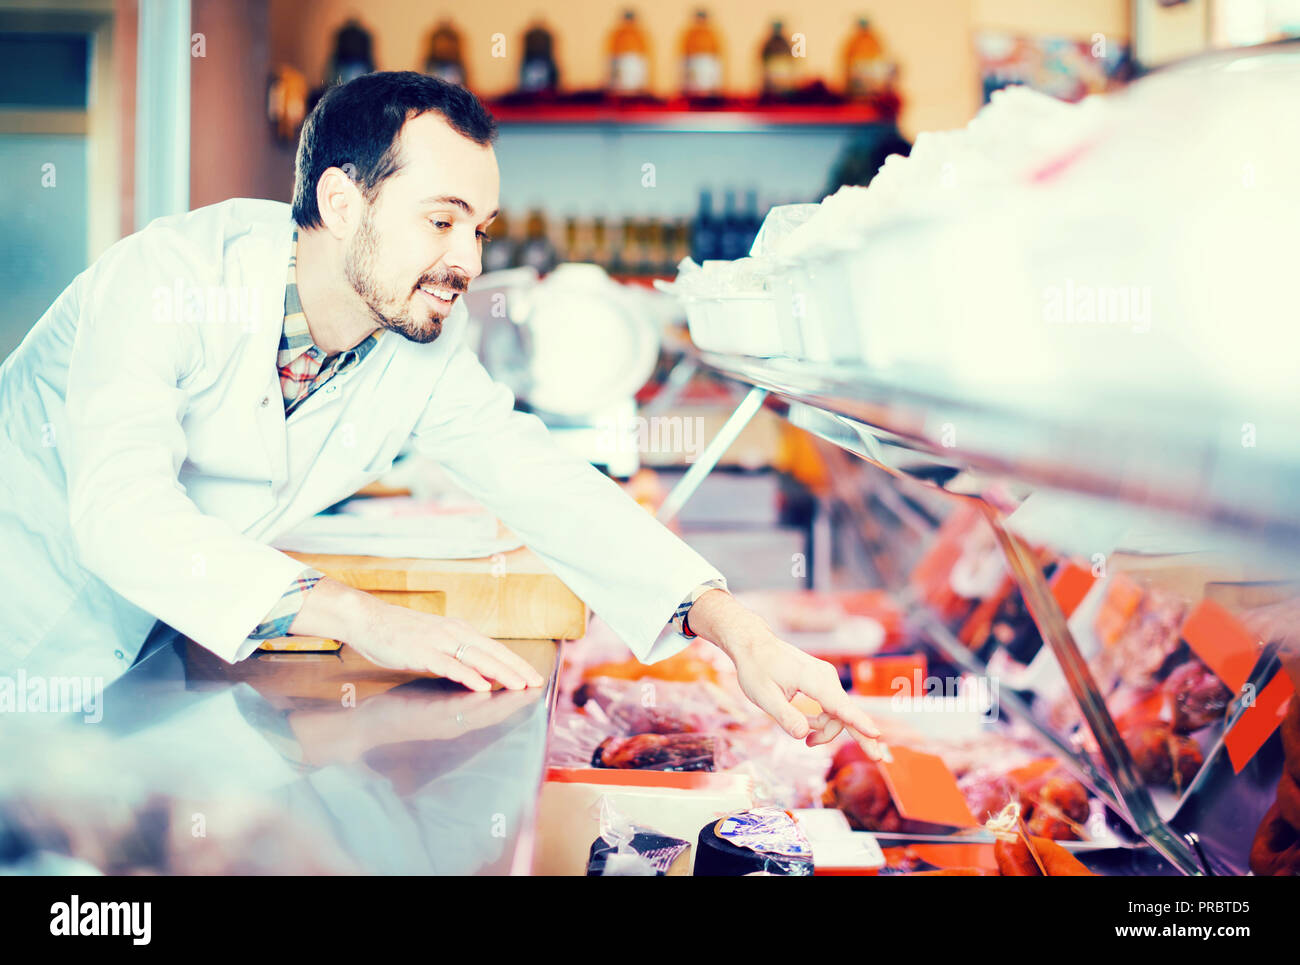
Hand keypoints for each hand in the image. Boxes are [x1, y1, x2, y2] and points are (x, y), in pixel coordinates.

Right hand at [347, 598, 545, 691]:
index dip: (516, 663)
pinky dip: (468, 675)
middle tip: (536, 683)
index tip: (534, 676)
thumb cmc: (400, 633)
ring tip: (519, 685)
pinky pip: (450, 665)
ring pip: (477, 658)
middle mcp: (454, 633)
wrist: (369, 620)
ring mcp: (438, 641)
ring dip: (500, 672)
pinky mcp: (422, 652)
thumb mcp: (435, 641)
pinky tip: (481, 686)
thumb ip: (457, 655)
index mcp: (459, 630)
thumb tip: (482, 673)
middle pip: (493, 652)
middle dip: (517, 669)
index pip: (495, 648)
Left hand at [686, 589, 880, 744]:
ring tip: (807, 741)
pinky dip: (824, 720)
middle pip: (845, 712)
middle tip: (876, 756)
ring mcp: (826, 678)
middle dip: (859, 734)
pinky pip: (832, 706)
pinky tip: (810, 728)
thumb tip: (803, 735)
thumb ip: (784, 716)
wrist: (755, 645)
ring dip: (826, 729)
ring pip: (838, 712)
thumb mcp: (763, 696)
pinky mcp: (823, 681)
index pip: (838, 705)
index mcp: (811, 679)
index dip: (857, 721)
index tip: (876, 733)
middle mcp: (825, 677)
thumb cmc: (757, 669)